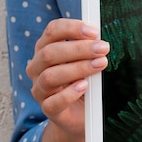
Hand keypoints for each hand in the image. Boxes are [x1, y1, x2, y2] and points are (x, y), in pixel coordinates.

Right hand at [26, 18, 109, 136]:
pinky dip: (69, 94)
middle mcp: (38, 68)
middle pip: (50, 53)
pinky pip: (53, 102)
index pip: (52, 31)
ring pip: (50, 76)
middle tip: (103, 48)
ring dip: (78, 68)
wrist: (82, 114)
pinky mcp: (48, 109)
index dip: (72, 28)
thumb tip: (102, 38)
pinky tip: (84, 86)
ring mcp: (40, 89)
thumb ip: (90, 49)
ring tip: (100, 65)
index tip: (94, 31)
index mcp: (46, 49)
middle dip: (79, 48)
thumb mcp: (86, 61)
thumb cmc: (85, 81)